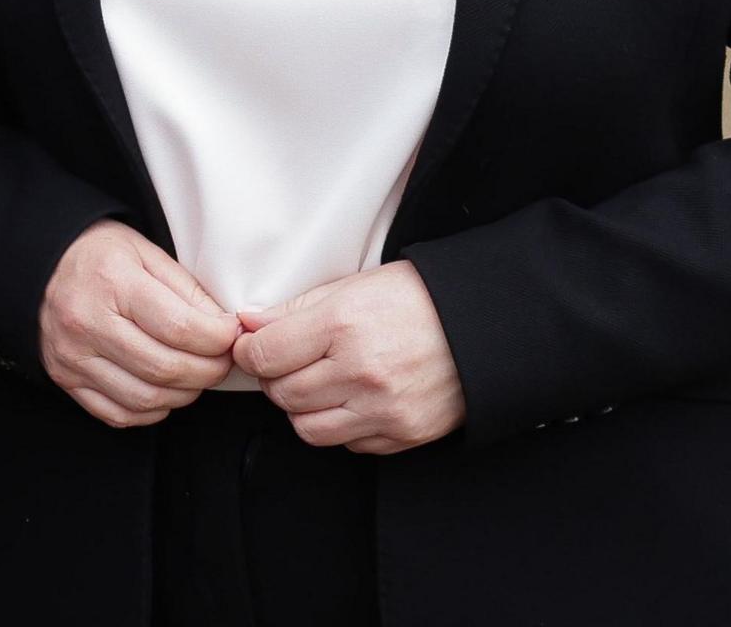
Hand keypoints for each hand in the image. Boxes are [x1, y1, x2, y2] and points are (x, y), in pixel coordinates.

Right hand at [36, 220, 238, 429]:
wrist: (41, 266)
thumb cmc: (98, 256)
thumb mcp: (146, 254)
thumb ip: (188, 291)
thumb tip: (225, 330)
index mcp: (111, 281)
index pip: (180, 327)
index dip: (218, 340)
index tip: (230, 336)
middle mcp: (86, 321)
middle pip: (165, 368)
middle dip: (208, 371)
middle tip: (221, 361)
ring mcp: (72, 355)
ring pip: (145, 398)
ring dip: (183, 394)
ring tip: (195, 376)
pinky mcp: (65, 379)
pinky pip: (119, 414)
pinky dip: (151, 410)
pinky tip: (162, 391)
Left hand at [235, 261, 464, 453]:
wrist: (483, 327)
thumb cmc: (418, 299)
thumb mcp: (353, 286)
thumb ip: (295, 309)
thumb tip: (247, 325)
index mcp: (343, 324)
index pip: (265, 355)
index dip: (250, 351)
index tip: (253, 347)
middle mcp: (361, 370)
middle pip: (282, 393)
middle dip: (275, 379)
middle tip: (287, 363)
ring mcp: (383, 408)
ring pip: (307, 428)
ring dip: (303, 408)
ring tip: (318, 384)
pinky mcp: (403, 434)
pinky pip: (348, 443)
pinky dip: (341, 425)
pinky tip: (352, 400)